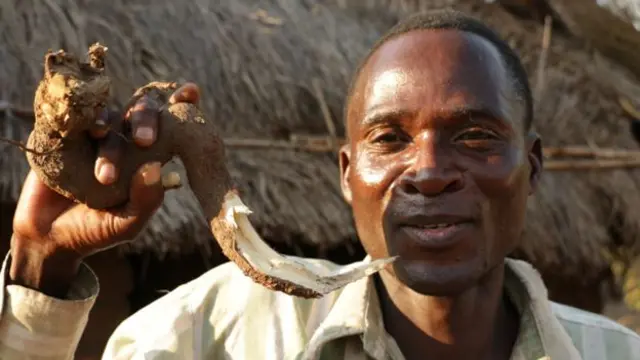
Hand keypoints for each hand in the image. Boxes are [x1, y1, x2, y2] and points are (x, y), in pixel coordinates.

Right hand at [10, 83, 200, 296]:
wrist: (47, 238)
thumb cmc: (96, 231)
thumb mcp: (127, 224)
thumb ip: (146, 201)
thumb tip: (158, 168)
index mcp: (147, 156)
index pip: (168, 126)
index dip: (180, 105)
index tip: (191, 92)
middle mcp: (123, 140)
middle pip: (139, 112)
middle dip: (146, 121)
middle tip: (145, 141)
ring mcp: (92, 136)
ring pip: (108, 117)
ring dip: (111, 135)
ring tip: (105, 168)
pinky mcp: (63, 136)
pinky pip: (72, 118)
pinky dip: (82, 120)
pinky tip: (90, 132)